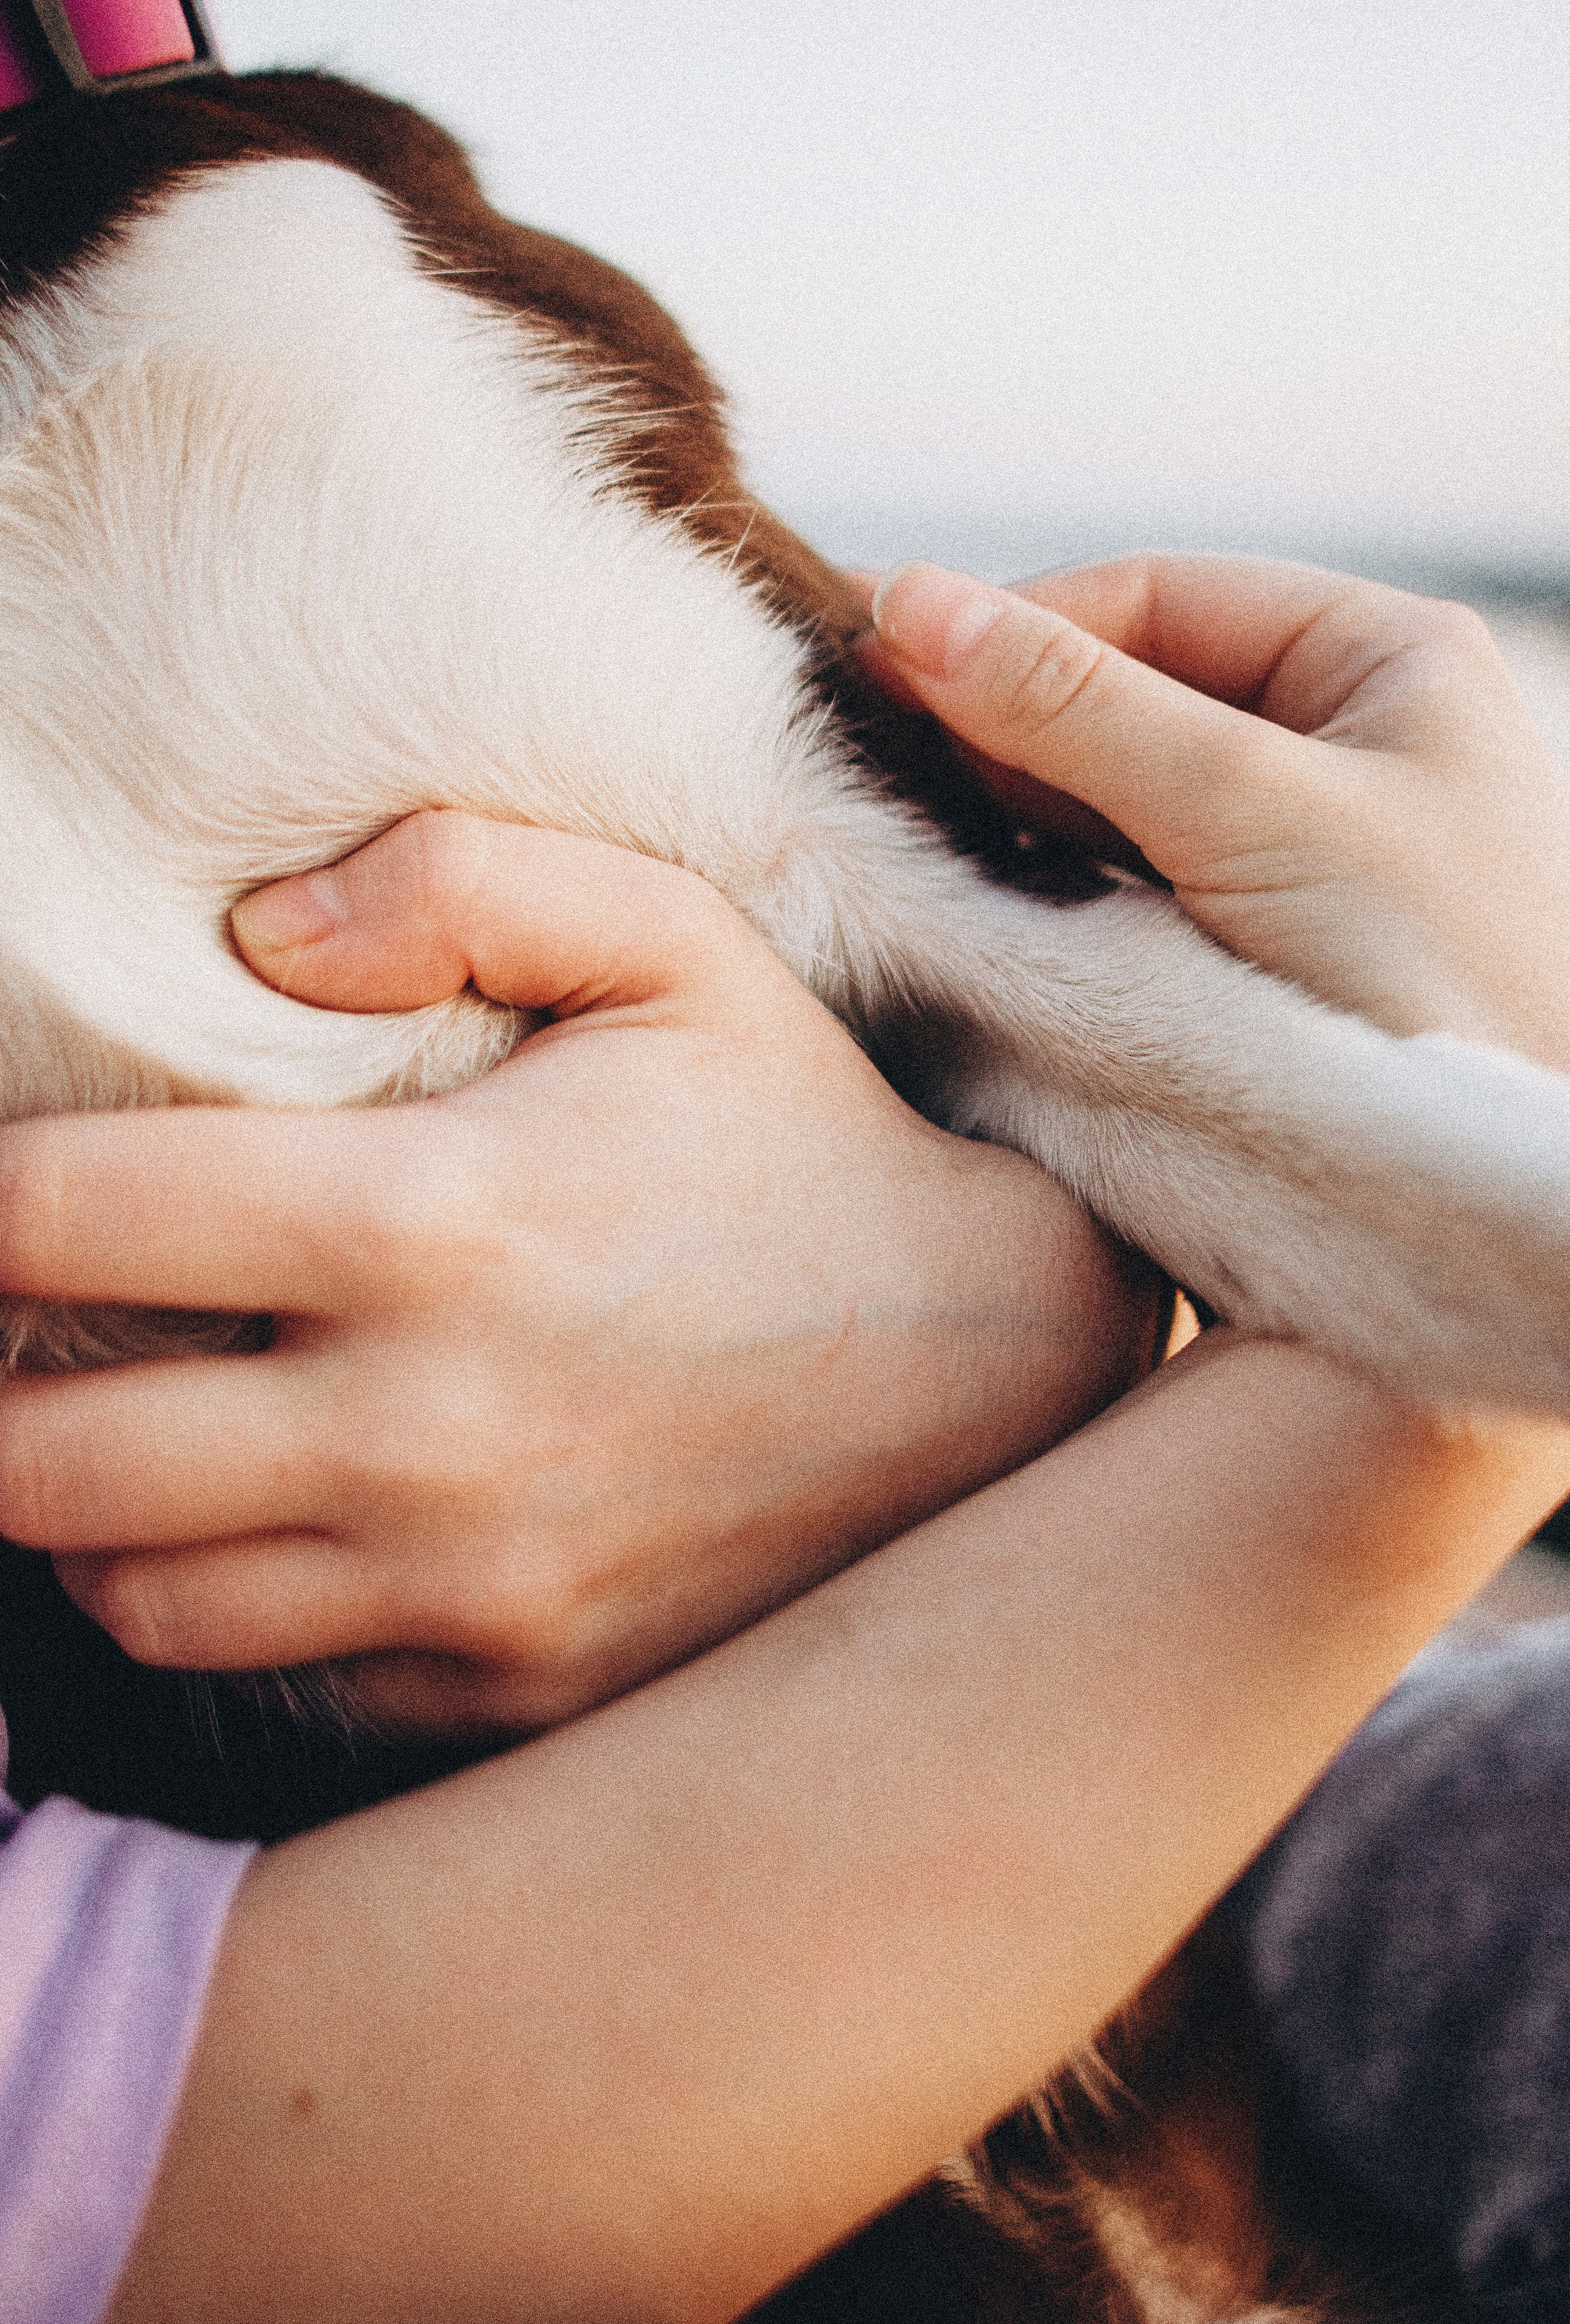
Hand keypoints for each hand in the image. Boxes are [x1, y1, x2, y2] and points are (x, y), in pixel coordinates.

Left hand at [0, 815, 1159, 1732]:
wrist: (993, 1372)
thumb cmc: (805, 1139)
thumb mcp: (675, 944)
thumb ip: (461, 880)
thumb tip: (256, 935)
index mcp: (433, 1221)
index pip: (61, 1222)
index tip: (4, 1189)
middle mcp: (426, 1435)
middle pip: (35, 1465)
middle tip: (34, 1329)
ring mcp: (470, 1594)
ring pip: (135, 1601)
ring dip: (95, 1519)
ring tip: (142, 1432)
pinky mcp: (516, 1693)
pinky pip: (287, 1681)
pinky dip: (251, 1607)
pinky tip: (305, 1522)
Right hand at [865, 557, 1569, 1074]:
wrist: (1528, 1209)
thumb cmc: (1444, 980)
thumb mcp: (1251, 813)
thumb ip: (1078, 710)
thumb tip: (911, 601)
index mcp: (1380, 660)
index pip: (1155, 598)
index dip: (1011, 627)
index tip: (875, 667)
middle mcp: (1345, 741)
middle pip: (1128, 694)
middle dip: (1002, 727)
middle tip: (862, 762)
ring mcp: (1304, 853)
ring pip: (1119, 802)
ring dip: (1017, 819)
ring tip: (905, 840)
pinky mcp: (1263, 957)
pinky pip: (1132, 895)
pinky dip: (1055, 898)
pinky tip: (982, 910)